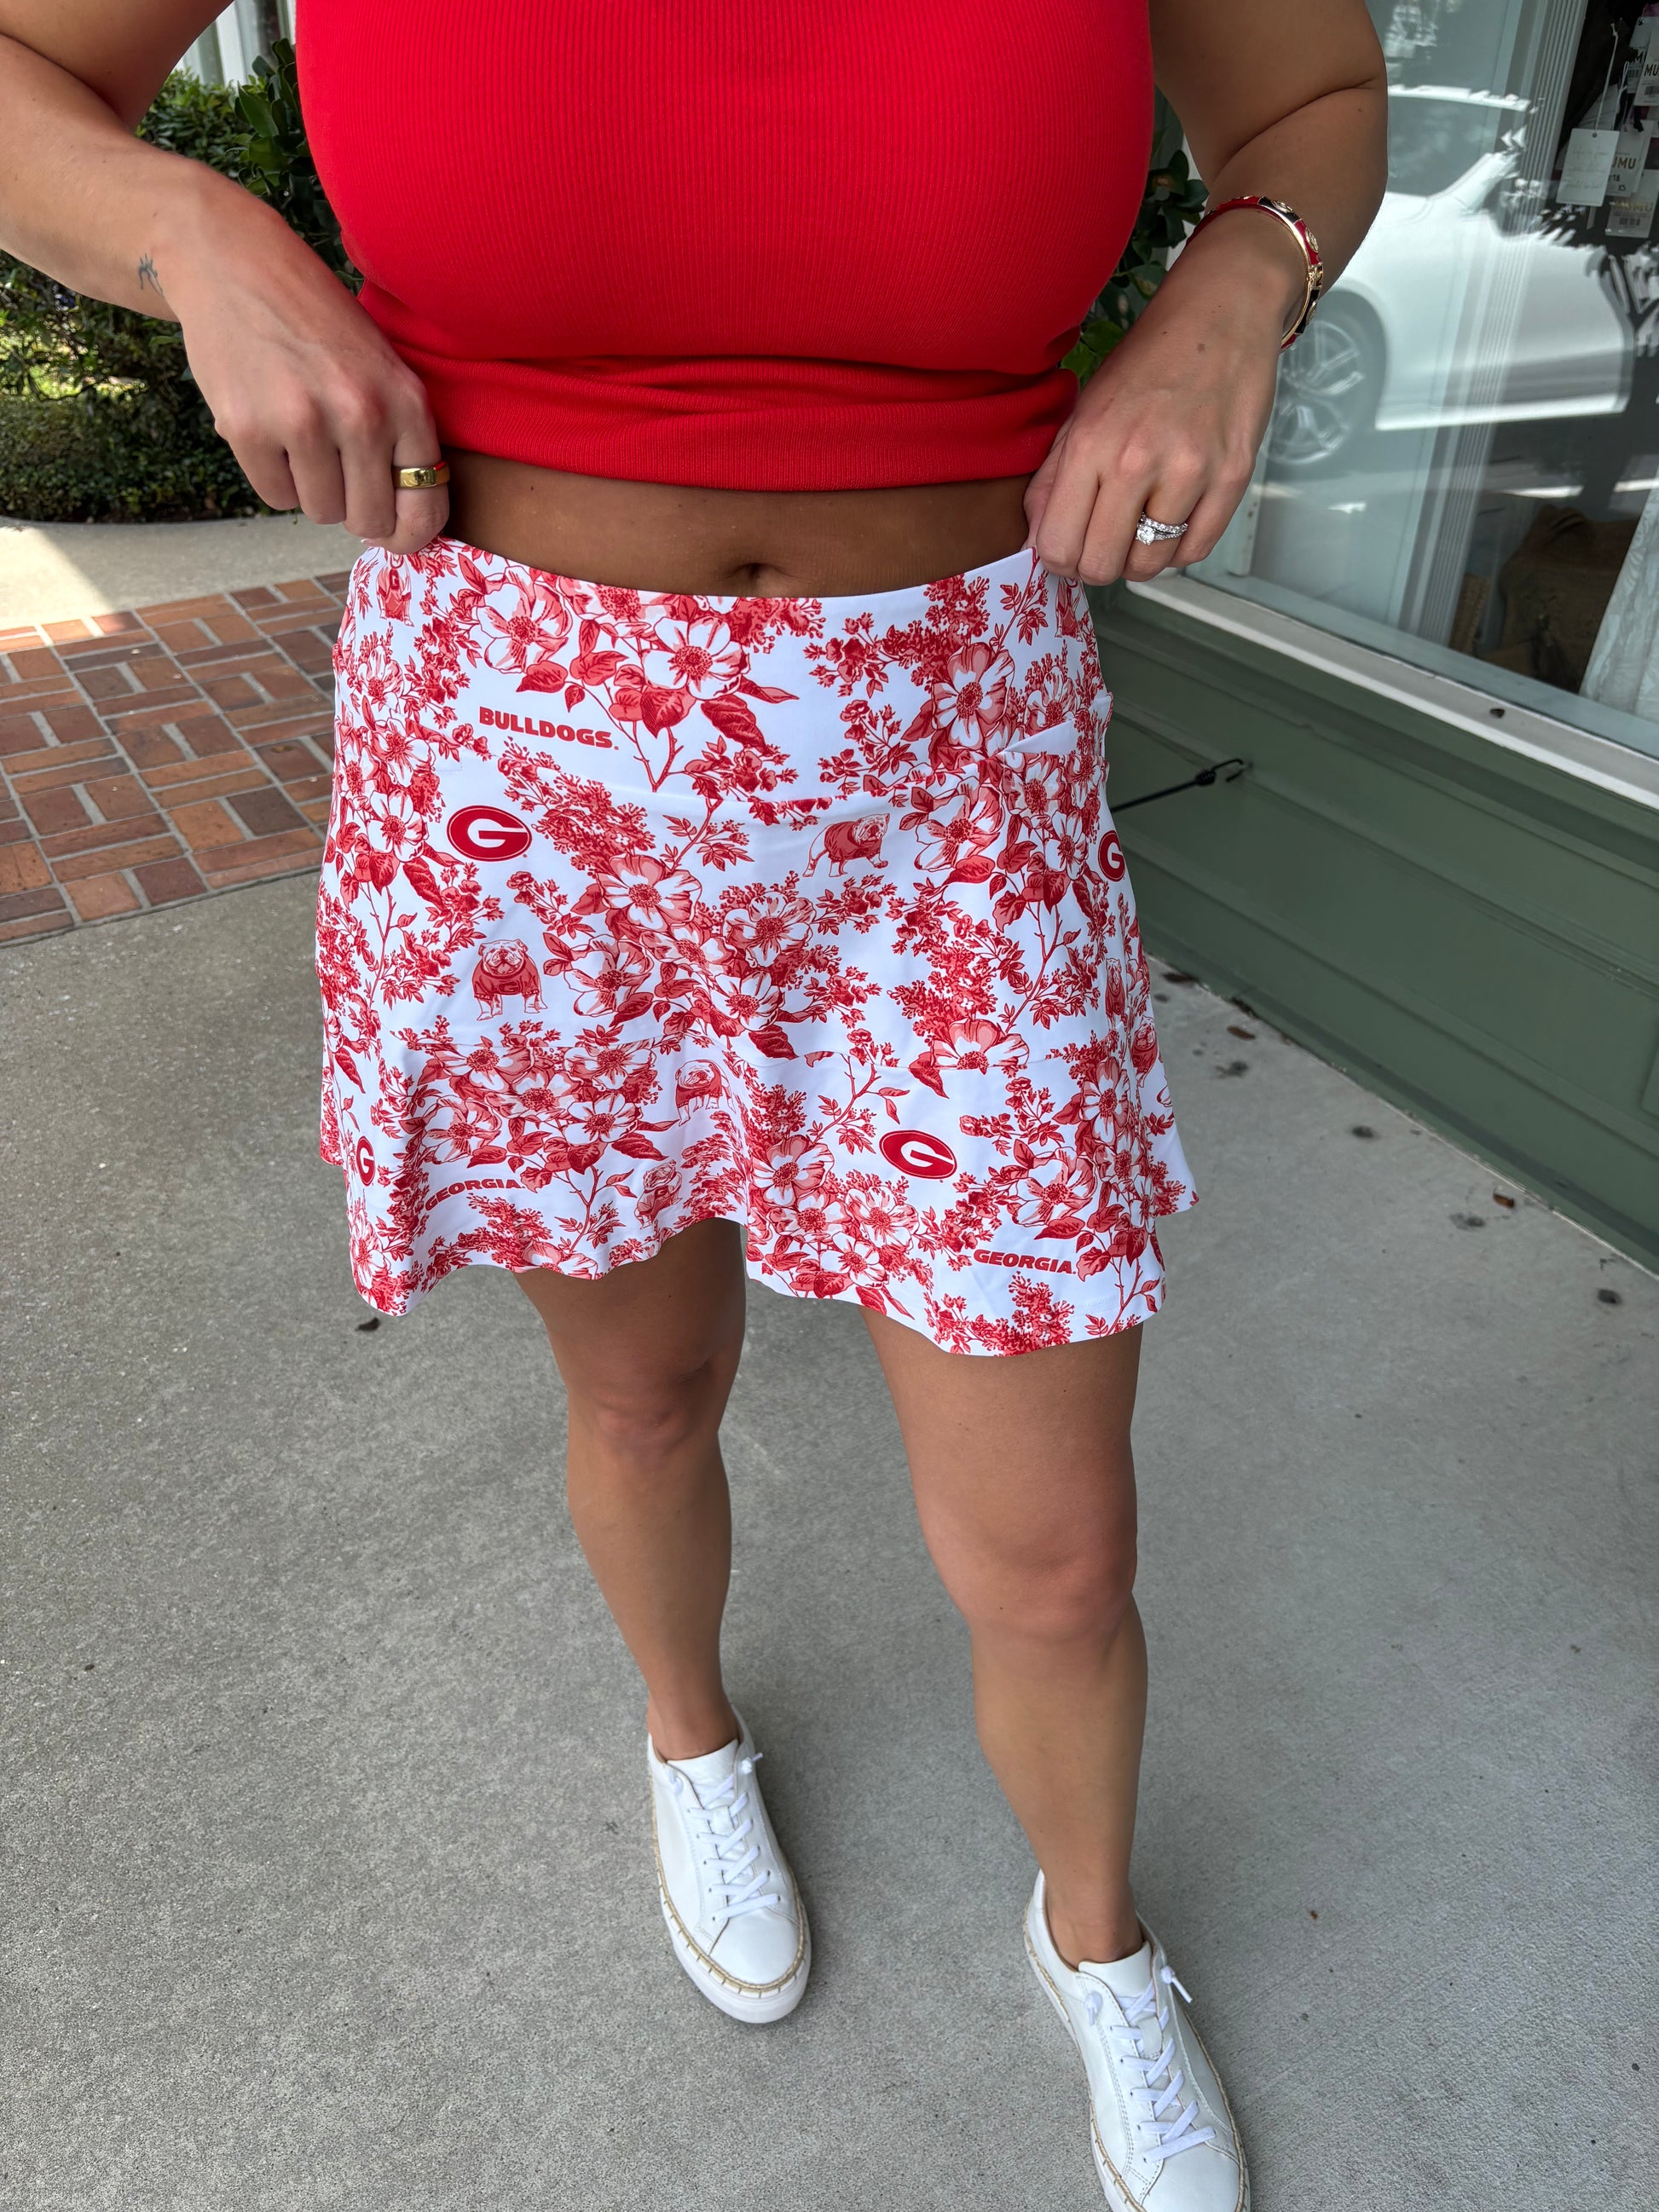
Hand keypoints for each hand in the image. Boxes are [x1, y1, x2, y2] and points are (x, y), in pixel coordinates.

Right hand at [159, 181, 448, 553]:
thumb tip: (402, 529)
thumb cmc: (318, 323)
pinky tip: (270, 430)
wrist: (235, 263)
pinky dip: (274, 476)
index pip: (425, 508)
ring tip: (302, 437)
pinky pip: (277, 496)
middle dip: (354, 508)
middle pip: (369, 520)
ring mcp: (302, 422)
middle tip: (338, 470)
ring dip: (312, 489)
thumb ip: (401, 439)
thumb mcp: (382, 367)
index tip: (392, 530)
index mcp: (405, 400)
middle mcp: (360, 413)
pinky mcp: (247, 429)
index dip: (408, 532)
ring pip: (321, 512)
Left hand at [1023, 225, 1298, 586]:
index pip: (1058, 546)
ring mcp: (1189, 471)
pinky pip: (1195, 551)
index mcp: (1089, 443)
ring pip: (1150, 565)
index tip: (1070, 549)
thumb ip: (1054, 476)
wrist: (1220, 315)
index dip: (1060, 561)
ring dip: (1141, 558)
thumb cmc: (1148, 363)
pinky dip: (1179, 548)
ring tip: (1142, 527)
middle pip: (1102, 566)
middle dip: (1098, 565)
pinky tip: (1173, 520)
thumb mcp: (1084, 410)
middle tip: (1106, 543)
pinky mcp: (1232, 477)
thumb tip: (1038, 537)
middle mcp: (1136, 461)